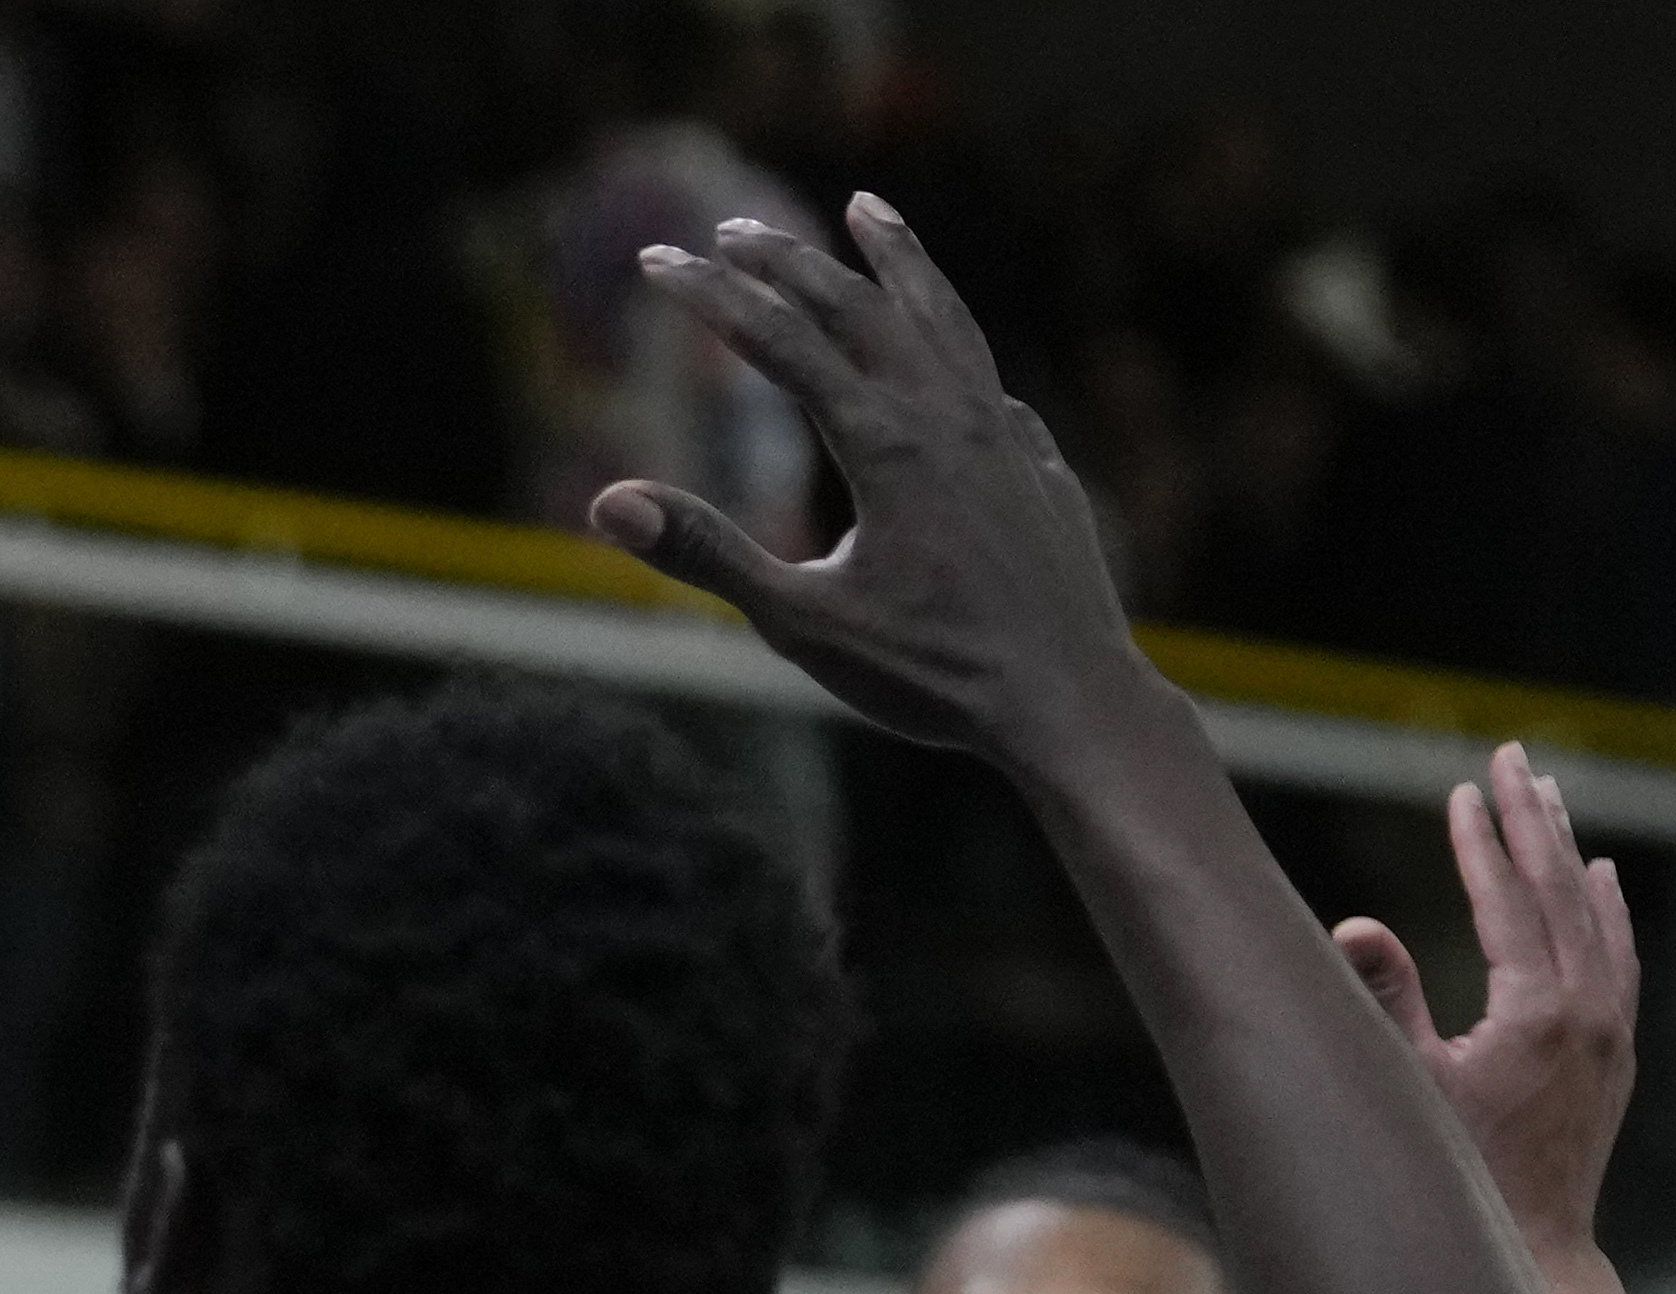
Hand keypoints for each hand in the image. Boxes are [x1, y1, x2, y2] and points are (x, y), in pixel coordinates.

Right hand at [595, 198, 1158, 766]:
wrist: (1068, 700)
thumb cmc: (932, 674)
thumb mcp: (801, 623)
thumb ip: (708, 552)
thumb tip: (608, 503)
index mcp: (884, 443)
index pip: (780, 340)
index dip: (709, 297)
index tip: (657, 260)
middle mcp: (946, 416)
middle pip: (858, 307)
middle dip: (786, 261)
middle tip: (730, 231)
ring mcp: (1002, 434)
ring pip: (941, 318)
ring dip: (895, 259)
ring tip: (868, 211)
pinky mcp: (1037, 465)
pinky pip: (987, 380)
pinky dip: (952, 343)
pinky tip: (949, 355)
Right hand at [1334, 748, 1641, 1267]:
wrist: (1536, 1253)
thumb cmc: (1459, 1179)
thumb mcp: (1409, 1089)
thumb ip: (1385, 1002)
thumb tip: (1352, 927)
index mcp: (1539, 1012)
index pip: (1510, 901)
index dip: (1483, 843)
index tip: (1465, 790)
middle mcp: (1591, 1010)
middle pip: (1563, 889)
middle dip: (1534, 819)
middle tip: (1513, 758)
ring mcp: (1614, 1029)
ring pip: (1596, 915)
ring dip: (1570, 851)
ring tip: (1550, 795)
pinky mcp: (1618, 1051)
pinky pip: (1620, 955)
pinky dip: (1607, 909)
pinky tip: (1600, 877)